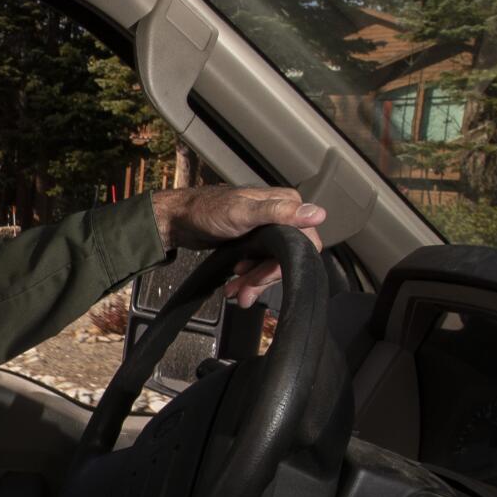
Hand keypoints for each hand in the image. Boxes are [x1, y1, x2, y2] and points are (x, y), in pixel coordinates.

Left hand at [149, 187, 326, 307]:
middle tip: (246, 292)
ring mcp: (266, 230)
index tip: (265, 275)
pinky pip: (258, 265)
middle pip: (286, 256)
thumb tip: (317, 213)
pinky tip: (235, 285)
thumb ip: (280, 212)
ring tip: (237, 292)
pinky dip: (248, 278)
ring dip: (254, 282)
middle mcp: (280, 215)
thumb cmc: (207, 210)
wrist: (179, 220)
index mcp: (285, 203)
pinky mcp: (253, 242)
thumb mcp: (244, 212)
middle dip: (265, 277)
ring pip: (271, 263)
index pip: (304, 241)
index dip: (286, 263)